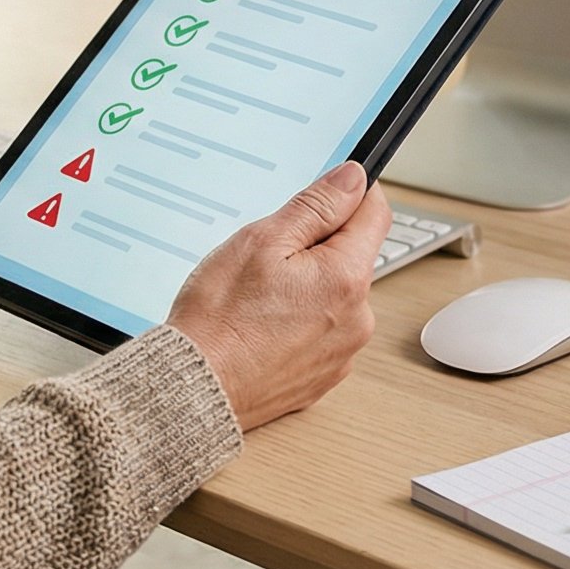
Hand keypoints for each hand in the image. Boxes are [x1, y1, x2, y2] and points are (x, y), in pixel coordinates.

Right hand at [164, 161, 389, 431]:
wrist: (195, 389)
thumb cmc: (220, 318)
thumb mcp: (263, 241)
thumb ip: (316, 206)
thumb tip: (353, 179)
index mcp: (347, 278)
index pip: (375, 214)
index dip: (353, 193)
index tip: (331, 189)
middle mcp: (358, 318)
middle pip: (352, 257)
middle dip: (319, 247)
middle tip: (270, 254)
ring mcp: (343, 352)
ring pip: (335, 296)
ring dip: (309, 286)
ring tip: (259, 297)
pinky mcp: (324, 375)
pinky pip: (322, 333)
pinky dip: (299, 322)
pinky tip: (262, 325)